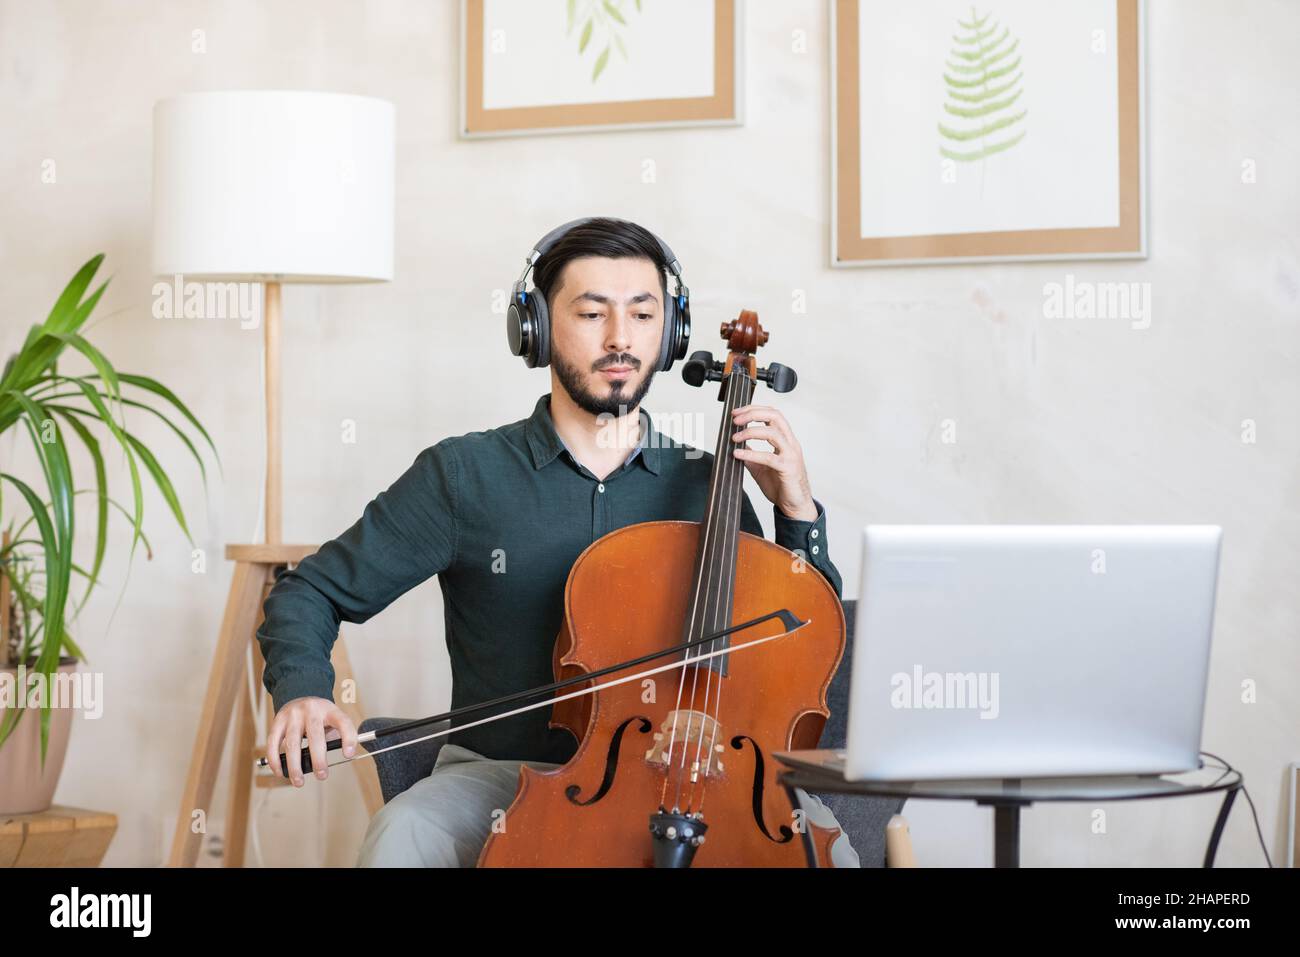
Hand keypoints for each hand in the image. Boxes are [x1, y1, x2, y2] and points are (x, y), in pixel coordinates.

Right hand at [265, 696, 357, 786]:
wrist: (299, 697)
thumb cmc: (319, 717)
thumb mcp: (333, 720)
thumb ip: (337, 736)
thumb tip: (343, 757)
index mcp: (329, 709)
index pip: (343, 722)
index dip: (348, 738)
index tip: (349, 755)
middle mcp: (311, 710)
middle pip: (315, 737)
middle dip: (318, 760)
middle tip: (322, 775)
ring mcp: (293, 714)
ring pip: (292, 743)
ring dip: (295, 766)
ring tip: (298, 781)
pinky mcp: (278, 720)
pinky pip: (273, 742)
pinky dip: (275, 760)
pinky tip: (280, 771)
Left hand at [729, 404, 816, 520]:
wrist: (794, 507)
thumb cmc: (781, 486)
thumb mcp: (761, 467)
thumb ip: (751, 455)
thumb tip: (734, 447)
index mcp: (785, 440)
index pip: (772, 414)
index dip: (754, 409)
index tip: (736, 412)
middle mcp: (790, 443)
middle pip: (775, 416)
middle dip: (753, 413)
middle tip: (735, 419)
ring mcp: (791, 455)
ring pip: (772, 433)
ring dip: (750, 431)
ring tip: (734, 438)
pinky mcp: (788, 468)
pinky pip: (769, 457)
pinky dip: (751, 453)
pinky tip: (737, 454)